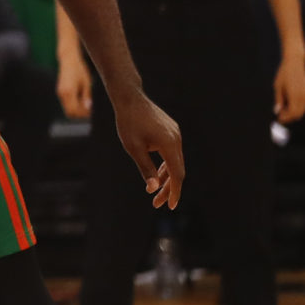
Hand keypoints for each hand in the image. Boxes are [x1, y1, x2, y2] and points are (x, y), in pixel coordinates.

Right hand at [57, 51, 90, 119]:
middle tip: (88, 111)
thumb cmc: (79, 70)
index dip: (82, 114)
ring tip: (85, 106)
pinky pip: (66, 103)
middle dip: (79, 114)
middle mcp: (62, 94)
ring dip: (76, 110)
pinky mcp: (60, 91)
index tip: (90, 113)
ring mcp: (60, 93)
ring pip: (67, 108)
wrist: (69, 60)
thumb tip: (88, 107)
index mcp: (69, 92)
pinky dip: (73, 105)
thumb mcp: (87, 83)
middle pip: (70, 112)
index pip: (74, 110)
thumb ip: (87, 96)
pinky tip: (80, 101)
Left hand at [110, 88, 182, 207]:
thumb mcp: (133, 148)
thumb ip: (145, 168)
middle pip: (177, 170)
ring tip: (154, 192)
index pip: (177, 174)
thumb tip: (153, 189)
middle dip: (168, 188)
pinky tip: (158, 175)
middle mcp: (176, 139)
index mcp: (170, 144)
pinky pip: (171, 153)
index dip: (175, 192)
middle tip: (157, 204)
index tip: (171, 206)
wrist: (129, 98)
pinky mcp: (171, 131)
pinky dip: (165, 165)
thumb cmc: (128, 122)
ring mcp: (175, 134)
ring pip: (174, 161)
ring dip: (166, 177)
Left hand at [273, 54, 304, 123]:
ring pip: (302, 109)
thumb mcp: (277, 86)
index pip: (293, 113)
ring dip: (293, 112)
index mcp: (295, 95)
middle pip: (299, 113)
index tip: (278, 118)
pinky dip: (297, 107)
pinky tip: (288, 104)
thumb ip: (278, 99)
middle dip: (290, 117)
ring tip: (283, 110)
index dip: (286, 118)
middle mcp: (303, 95)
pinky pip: (303, 103)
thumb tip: (277, 111)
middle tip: (280, 116)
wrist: (295, 62)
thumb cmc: (284, 73)